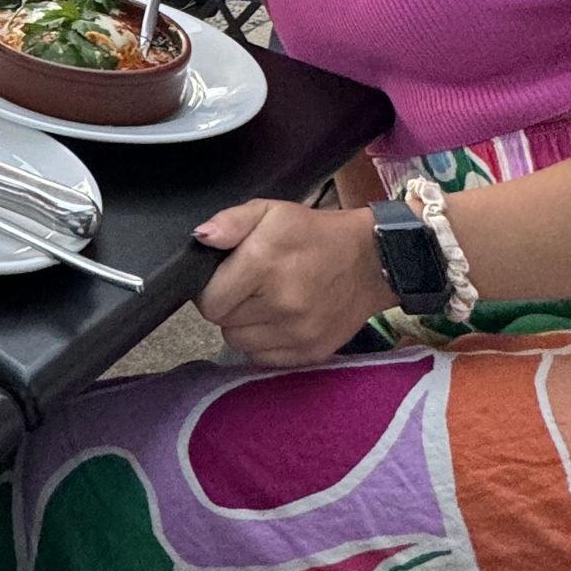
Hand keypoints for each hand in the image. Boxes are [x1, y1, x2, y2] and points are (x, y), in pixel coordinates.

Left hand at [192, 200, 394, 366]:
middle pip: (222, 323)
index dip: (209, 290)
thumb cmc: (313, 234)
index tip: (222, 279)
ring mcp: (298, 333)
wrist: (370, 261)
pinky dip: (263, 343)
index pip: (209, 301)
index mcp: (263, 265)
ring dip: (243, 326)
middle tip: (246, 287)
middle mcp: (280, 304)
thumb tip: (200, 238)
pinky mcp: (312, 353)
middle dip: (226, 305)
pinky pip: (264, 359)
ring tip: (261, 303)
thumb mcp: (271, 211)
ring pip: (240, 343)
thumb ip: (230, 222)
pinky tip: (276, 321)